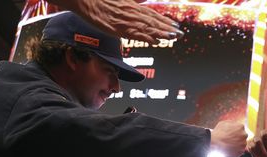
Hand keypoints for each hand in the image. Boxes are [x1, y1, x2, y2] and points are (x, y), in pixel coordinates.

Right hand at [52, 0, 181, 43]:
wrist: (86, 1)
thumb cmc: (101, 1)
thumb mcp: (120, 1)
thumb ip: (132, 4)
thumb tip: (142, 4)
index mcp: (133, 7)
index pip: (153, 15)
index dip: (165, 21)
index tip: (176, 26)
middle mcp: (132, 13)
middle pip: (153, 21)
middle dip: (168, 28)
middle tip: (180, 34)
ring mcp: (126, 20)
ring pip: (148, 27)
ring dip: (161, 33)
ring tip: (173, 37)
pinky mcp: (119, 28)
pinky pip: (136, 34)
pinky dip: (147, 37)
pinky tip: (155, 41)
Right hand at [210, 121, 246, 156]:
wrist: (214, 142)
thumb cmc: (218, 132)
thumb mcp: (224, 123)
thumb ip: (232, 123)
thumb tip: (235, 124)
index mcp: (241, 127)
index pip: (241, 129)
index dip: (236, 131)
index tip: (232, 134)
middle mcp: (244, 135)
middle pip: (242, 136)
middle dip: (238, 138)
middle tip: (230, 139)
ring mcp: (243, 144)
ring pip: (242, 144)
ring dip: (237, 144)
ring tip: (229, 144)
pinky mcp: (241, 152)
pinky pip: (240, 151)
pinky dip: (236, 150)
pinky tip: (230, 149)